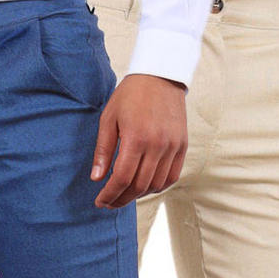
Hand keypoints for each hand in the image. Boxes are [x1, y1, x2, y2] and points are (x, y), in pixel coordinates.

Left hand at [91, 74, 187, 208]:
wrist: (161, 75)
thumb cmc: (130, 95)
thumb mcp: (109, 119)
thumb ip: (103, 150)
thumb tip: (96, 179)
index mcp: (136, 138)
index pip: (121, 179)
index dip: (109, 195)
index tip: (100, 202)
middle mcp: (157, 145)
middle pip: (138, 186)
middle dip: (121, 199)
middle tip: (110, 203)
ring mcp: (172, 146)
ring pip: (155, 185)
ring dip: (138, 195)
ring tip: (125, 194)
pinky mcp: (182, 146)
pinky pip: (171, 177)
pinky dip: (157, 187)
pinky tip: (145, 186)